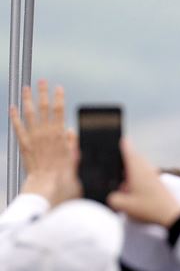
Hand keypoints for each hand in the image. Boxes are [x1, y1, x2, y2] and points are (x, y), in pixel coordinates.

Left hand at [11, 80, 80, 205]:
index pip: (59, 112)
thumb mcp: (76, 161)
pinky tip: (12, 108)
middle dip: (43, 93)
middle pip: (44, 109)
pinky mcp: (23, 146)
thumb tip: (72, 132)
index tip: (59, 88)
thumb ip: (73, 145)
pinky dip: (14, 117)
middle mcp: (45, 135)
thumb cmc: (63, 179)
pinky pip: (18, 128)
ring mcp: (33, 139)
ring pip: (29, 114)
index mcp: (60, 137)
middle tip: (42, 81)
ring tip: (26, 88)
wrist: (44, 189)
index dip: (59, 98)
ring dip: (28, 100)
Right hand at [107, 141, 179, 226]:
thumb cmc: (149, 208)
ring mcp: (153, 176)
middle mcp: (146, 169)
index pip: (129, 151)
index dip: (123, 144)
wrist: (172, 215)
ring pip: (139, 167)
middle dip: (124, 159)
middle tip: (114, 162)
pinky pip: (144, 175)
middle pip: (134, 158)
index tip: (119, 137)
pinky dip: (137, 178)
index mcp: (137, 170)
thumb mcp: (124, 206)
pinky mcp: (157, 183)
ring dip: (130, 171)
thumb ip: (113, 199)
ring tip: (121, 182)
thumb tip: (112, 195)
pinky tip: (131, 189)